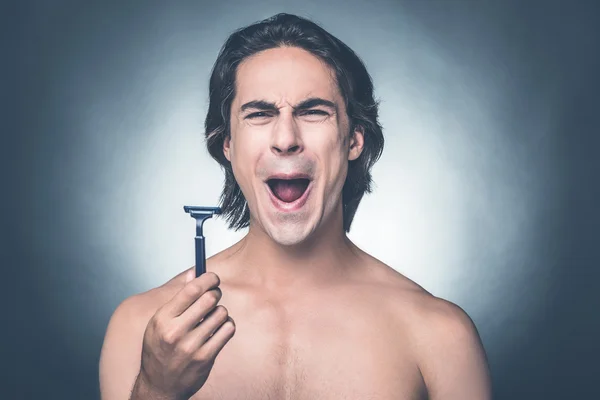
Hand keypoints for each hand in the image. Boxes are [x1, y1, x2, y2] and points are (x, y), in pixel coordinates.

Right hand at [132, 272, 234, 399]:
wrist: (159, 386)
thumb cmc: (159, 351)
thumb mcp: (159, 323)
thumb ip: (178, 298)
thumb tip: (194, 273)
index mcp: (162, 319)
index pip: (191, 290)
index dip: (207, 279)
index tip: (213, 278)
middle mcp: (175, 332)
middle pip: (209, 299)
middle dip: (215, 294)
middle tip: (214, 296)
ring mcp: (191, 346)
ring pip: (221, 313)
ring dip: (221, 312)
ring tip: (213, 318)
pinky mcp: (205, 358)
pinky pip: (228, 330)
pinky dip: (227, 326)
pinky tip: (219, 329)